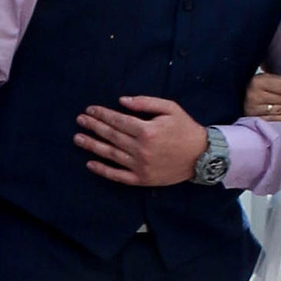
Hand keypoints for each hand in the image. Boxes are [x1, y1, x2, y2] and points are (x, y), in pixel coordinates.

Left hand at [74, 94, 209, 188]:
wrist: (202, 156)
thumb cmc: (185, 129)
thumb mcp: (170, 108)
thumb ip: (145, 102)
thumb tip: (121, 101)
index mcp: (147, 130)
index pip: (117, 120)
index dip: (101, 114)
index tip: (90, 110)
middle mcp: (141, 149)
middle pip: (111, 136)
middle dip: (93, 127)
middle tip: (80, 121)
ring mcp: (140, 166)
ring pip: (110, 155)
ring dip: (92, 146)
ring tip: (78, 139)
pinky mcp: (142, 179)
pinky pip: (118, 176)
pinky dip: (103, 170)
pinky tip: (90, 164)